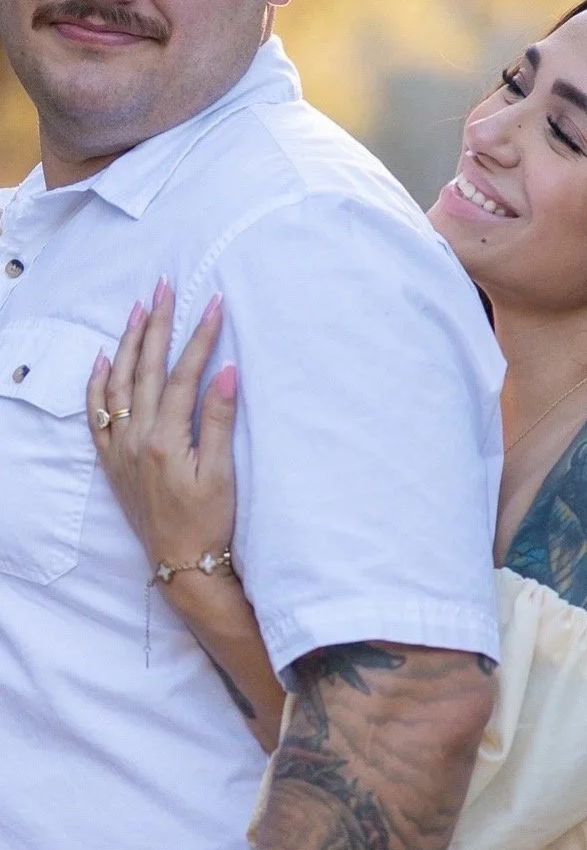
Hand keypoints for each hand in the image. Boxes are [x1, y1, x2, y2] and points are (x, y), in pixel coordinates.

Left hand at [88, 283, 237, 580]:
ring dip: (128, 343)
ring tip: (138, 309)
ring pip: (118, 382)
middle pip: (146, 368)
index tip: (215, 305)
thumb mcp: (223, 473)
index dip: (200, 337)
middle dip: (158, 324)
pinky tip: (103, 358)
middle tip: (167, 287)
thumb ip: (220, 420)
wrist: (180, 562)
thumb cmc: (209, 521)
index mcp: (166, 439)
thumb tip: (227, 373)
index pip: (184, 375)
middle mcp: (136, 437)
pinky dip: (98, 381)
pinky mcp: (112, 458)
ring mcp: (119, 447)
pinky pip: (97, 412)